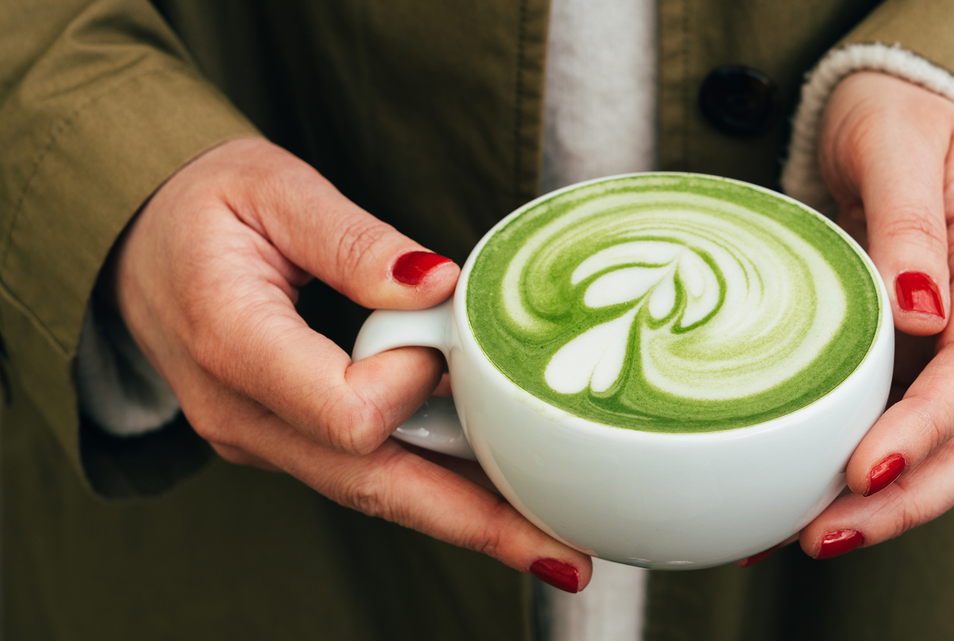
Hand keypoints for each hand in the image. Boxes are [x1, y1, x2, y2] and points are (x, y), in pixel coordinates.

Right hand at [108, 138, 591, 591]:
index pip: (346, 413)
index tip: (442, 336)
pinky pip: (364, 475)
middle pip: (375, 488)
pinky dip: (430, 491)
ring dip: (462, 520)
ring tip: (547, 539)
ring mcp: (261, 440)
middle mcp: (243, 416)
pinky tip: (491, 501)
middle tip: (564, 555)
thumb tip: (439, 284)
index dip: (413, 384)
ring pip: (375, 495)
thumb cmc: (202, 209)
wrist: (138, 245)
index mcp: (233, 344)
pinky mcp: (283, 442)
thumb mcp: (274, 188)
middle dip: (474, 522)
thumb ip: (353, 239)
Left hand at [787, 72, 953, 559]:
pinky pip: (883, 434)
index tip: (865, 470)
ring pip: (935, 457)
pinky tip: (782, 508)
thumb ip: (910, 221)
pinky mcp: (897, 367)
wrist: (879, 121)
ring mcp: (940, 354)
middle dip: (904, 500)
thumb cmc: (891, 122)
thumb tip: (922, 310)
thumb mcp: (897, 144)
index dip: (923, 429)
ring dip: (877, 508)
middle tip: (823, 534)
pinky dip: (840, 481)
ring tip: (797, 537)